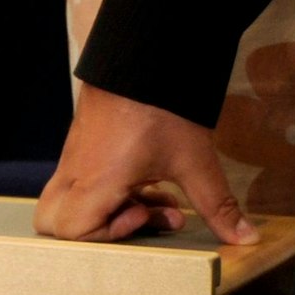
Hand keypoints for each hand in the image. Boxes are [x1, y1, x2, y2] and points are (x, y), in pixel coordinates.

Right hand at [36, 81, 257, 243]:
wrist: (143, 56)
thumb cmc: (164, 108)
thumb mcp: (195, 161)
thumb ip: (217, 205)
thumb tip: (245, 238)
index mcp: (96, 180)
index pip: (69, 231)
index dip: (105, 235)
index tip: (143, 214)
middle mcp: (75, 172)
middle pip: (50, 222)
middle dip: (91, 231)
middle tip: (135, 217)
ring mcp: (73, 158)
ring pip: (68, 202)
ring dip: (107, 211)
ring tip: (155, 202)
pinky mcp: (80, 147)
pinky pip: (79, 183)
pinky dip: (108, 193)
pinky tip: (148, 182)